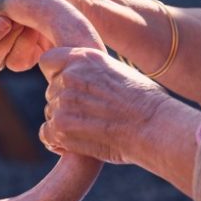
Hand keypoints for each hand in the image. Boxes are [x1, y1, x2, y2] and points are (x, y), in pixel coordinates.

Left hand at [38, 47, 169, 163]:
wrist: (154, 127)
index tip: (72, 86)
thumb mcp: (119, 71)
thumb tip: (82, 81)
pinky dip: (59, 141)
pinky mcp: (61, 128)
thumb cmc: (146, 101)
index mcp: (84, 57)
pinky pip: (46, 134)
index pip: (48, 61)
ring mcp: (63, 102)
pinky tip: (80, 143)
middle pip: (52, 90)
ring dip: (66, 122)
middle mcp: (69, 76)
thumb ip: (93, 72)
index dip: (57, 74)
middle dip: (66, 102)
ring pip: (51, 113)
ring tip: (94, 128)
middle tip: (94, 114)